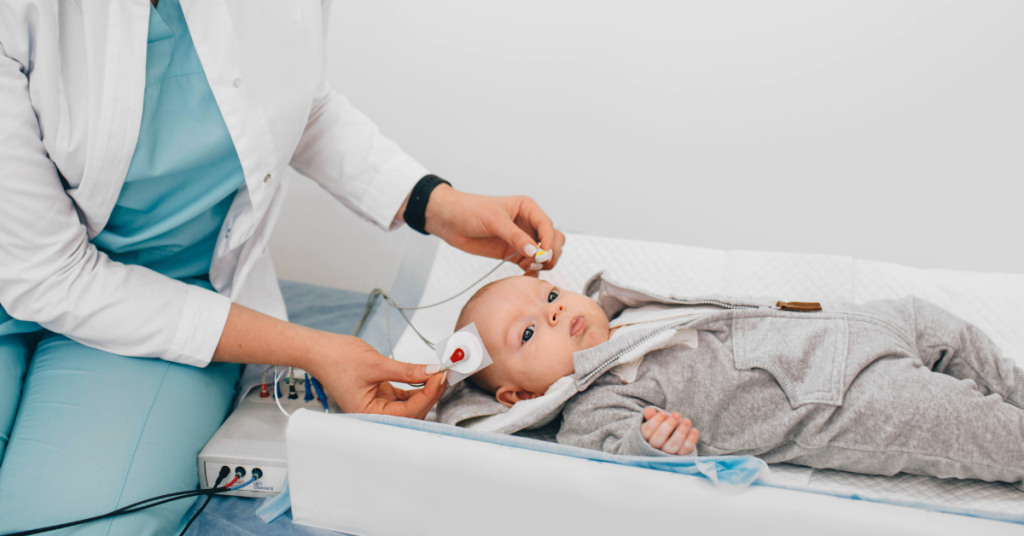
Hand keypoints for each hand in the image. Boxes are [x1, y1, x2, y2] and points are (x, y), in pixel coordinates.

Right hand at [307, 333, 446, 418]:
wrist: (320, 349)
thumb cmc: (337, 358)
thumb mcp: (376, 364)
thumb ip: (407, 370)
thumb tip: (432, 371)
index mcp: (367, 415)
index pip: (407, 411)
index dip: (427, 394)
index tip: (440, 376)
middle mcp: (373, 415)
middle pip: (411, 412)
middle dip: (430, 394)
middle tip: (443, 374)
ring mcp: (377, 405)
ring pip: (410, 404)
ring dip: (425, 390)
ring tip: (438, 373)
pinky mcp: (380, 394)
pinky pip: (404, 395)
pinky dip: (416, 386)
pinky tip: (426, 374)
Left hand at [422, 185, 565, 274]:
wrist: (450, 221)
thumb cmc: (470, 210)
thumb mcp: (493, 220)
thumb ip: (514, 236)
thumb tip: (534, 251)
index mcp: (527, 208)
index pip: (547, 225)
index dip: (549, 240)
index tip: (543, 253)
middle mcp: (528, 224)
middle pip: (553, 240)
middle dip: (550, 252)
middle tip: (537, 262)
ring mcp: (522, 240)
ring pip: (545, 254)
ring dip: (543, 263)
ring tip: (529, 268)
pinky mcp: (514, 253)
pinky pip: (531, 264)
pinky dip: (532, 271)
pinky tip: (525, 275)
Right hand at [641, 407, 698, 455]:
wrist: (667, 442)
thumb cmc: (659, 428)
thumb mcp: (652, 421)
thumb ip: (650, 416)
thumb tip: (648, 410)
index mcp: (645, 438)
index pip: (647, 430)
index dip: (656, 421)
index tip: (664, 413)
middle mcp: (655, 448)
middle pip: (659, 438)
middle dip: (669, 425)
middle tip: (677, 414)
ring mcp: (667, 454)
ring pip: (673, 445)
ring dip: (681, 432)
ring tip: (687, 421)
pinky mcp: (679, 456)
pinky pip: (685, 450)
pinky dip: (690, 440)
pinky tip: (694, 430)